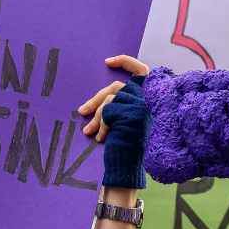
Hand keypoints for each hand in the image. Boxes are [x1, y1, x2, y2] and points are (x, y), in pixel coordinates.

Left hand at [79, 55, 150, 189]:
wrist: (127, 166)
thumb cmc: (122, 145)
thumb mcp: (121, 120)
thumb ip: (119, 103)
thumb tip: (100, 96)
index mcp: (148, 101)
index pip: (142, 71)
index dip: (126, 62)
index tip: (107, 62)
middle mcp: (148, 102)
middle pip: (116, 87)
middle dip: (96, 100)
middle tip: (80, 112)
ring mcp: (142, 107)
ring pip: (110, 100)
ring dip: (96, 116)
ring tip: (89, 131)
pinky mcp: (134, 115)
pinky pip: (108, 111)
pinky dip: (101, 125)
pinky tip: (100, 137)